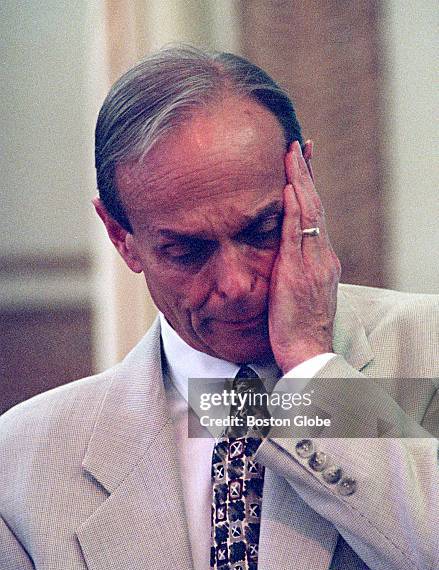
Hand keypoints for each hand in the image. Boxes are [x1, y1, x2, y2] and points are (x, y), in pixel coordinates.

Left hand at [268, 140, 340, 372]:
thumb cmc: (299, 327)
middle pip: (315, 206)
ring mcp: (313, 262)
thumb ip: (292, 270)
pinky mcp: (299, 272)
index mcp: (320, 260)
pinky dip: (294, 209)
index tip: (301, 164)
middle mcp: (321, 255)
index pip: (314, 215)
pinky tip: (289, 187)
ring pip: (309, 213)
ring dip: (300, 181)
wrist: (308, 351)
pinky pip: (297, 234)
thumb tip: (280, 258)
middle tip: (299, 145)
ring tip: (292, 153)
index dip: (308, 188)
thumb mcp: (297, 292)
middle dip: (307, 174)